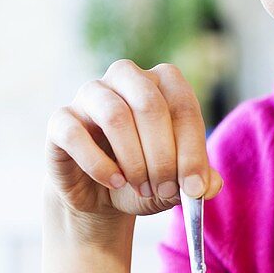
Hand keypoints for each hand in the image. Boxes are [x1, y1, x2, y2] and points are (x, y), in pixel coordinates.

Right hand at [45, 59, 223, 229]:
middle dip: (162, 156)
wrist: (100, 194)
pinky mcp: (61, 119)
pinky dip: (99, 164)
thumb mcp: (178, 182)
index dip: (192, 150)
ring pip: (114, 114)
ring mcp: (90, 94)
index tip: (194, 188)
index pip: (183, 105)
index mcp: (162, 82)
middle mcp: (126, 78)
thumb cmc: (146, 176)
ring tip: (143, 187)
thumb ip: (200, 180)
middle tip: (165, 190)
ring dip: (134, 160)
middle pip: (149, 104)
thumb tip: (212, 184)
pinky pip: (76, 134)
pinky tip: (114, 182)